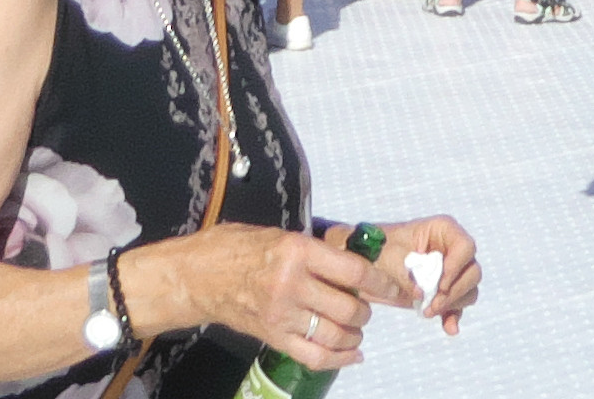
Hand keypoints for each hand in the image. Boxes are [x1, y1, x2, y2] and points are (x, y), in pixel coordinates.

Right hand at [160, 225, 390, 369]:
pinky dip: (339, 359)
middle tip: (368, 306)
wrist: (196, 276)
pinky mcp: (273, 337)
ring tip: (356, 328)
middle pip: (349, 308)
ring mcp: (281, 315)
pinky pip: (314, 356)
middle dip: (367, 311)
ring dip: (354, 335)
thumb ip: (315, 252)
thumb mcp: (280, 235)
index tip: (397, 289)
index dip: (382, 283)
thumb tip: (353, 266)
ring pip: (335, 335)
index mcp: (297, 251)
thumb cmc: (237, 247)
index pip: (354, 271)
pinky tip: (351, 354)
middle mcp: (292, 285)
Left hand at [356, 215, 481, 332]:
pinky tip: (449, 328)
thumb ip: (407, 273)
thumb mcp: (388, 257)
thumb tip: (422, 293)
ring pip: (469, 289)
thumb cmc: (375, 250)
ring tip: (427, 312)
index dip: (458, 266)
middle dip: (454, 291)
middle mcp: (451, 249)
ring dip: (452, 304)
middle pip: (472, 271)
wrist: (363, 263)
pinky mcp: (442, 290)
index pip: (465, 246)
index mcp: (442, 231)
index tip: (440, 284)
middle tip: (433, 305)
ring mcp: (449, 271)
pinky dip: (454, 316)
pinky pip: (458, 304)